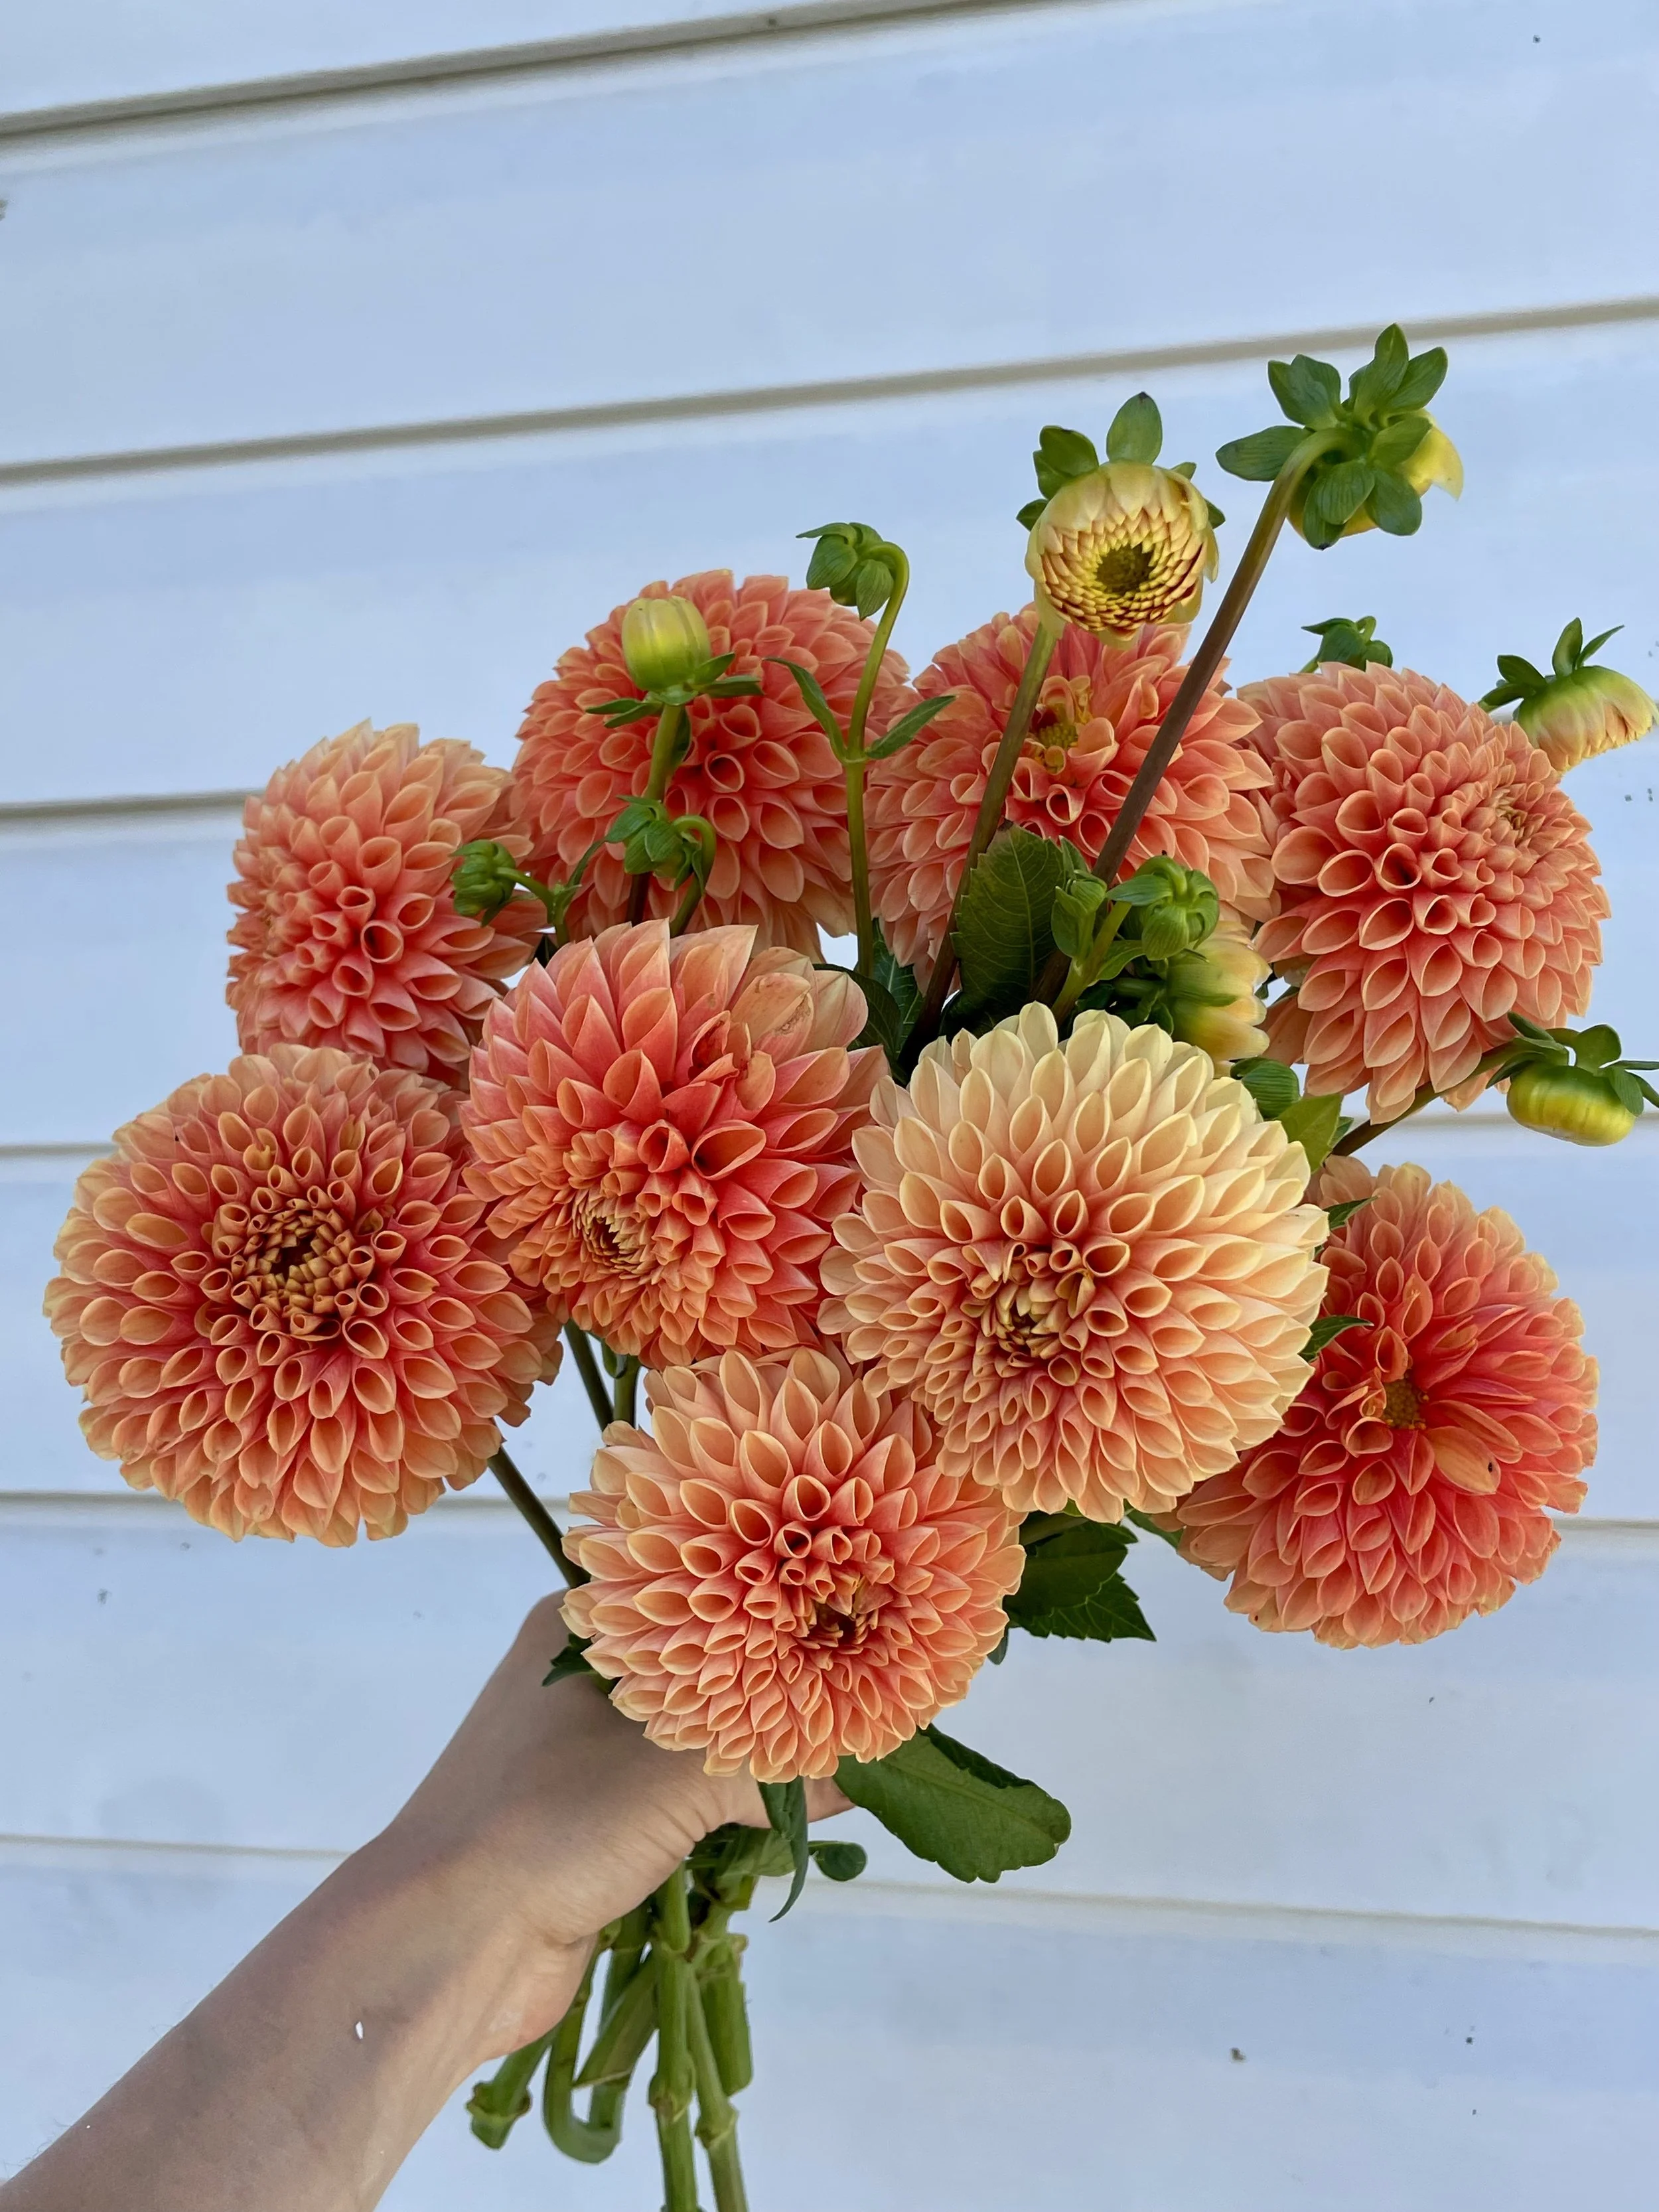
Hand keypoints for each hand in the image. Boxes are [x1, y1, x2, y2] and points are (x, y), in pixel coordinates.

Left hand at [363, 1594, 847, 2063]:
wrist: (446, 1945)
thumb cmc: (546, 1820)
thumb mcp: (676, 1774)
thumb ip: (775, 1761)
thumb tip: (872, 1769)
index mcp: (583, 1629)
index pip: (696, 1588)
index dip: (772, 1602)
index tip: (846, 1611)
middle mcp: (582, 1680)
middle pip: (704, 1669)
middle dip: (775, 1690)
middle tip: (858, 1691)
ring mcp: (583, 1757)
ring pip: (695, 1742)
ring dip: (756, 1761)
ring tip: (842, 1756)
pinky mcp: (594, 1827)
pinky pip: (681, 1806)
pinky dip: (730, 1814)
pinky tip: (790, 1822)